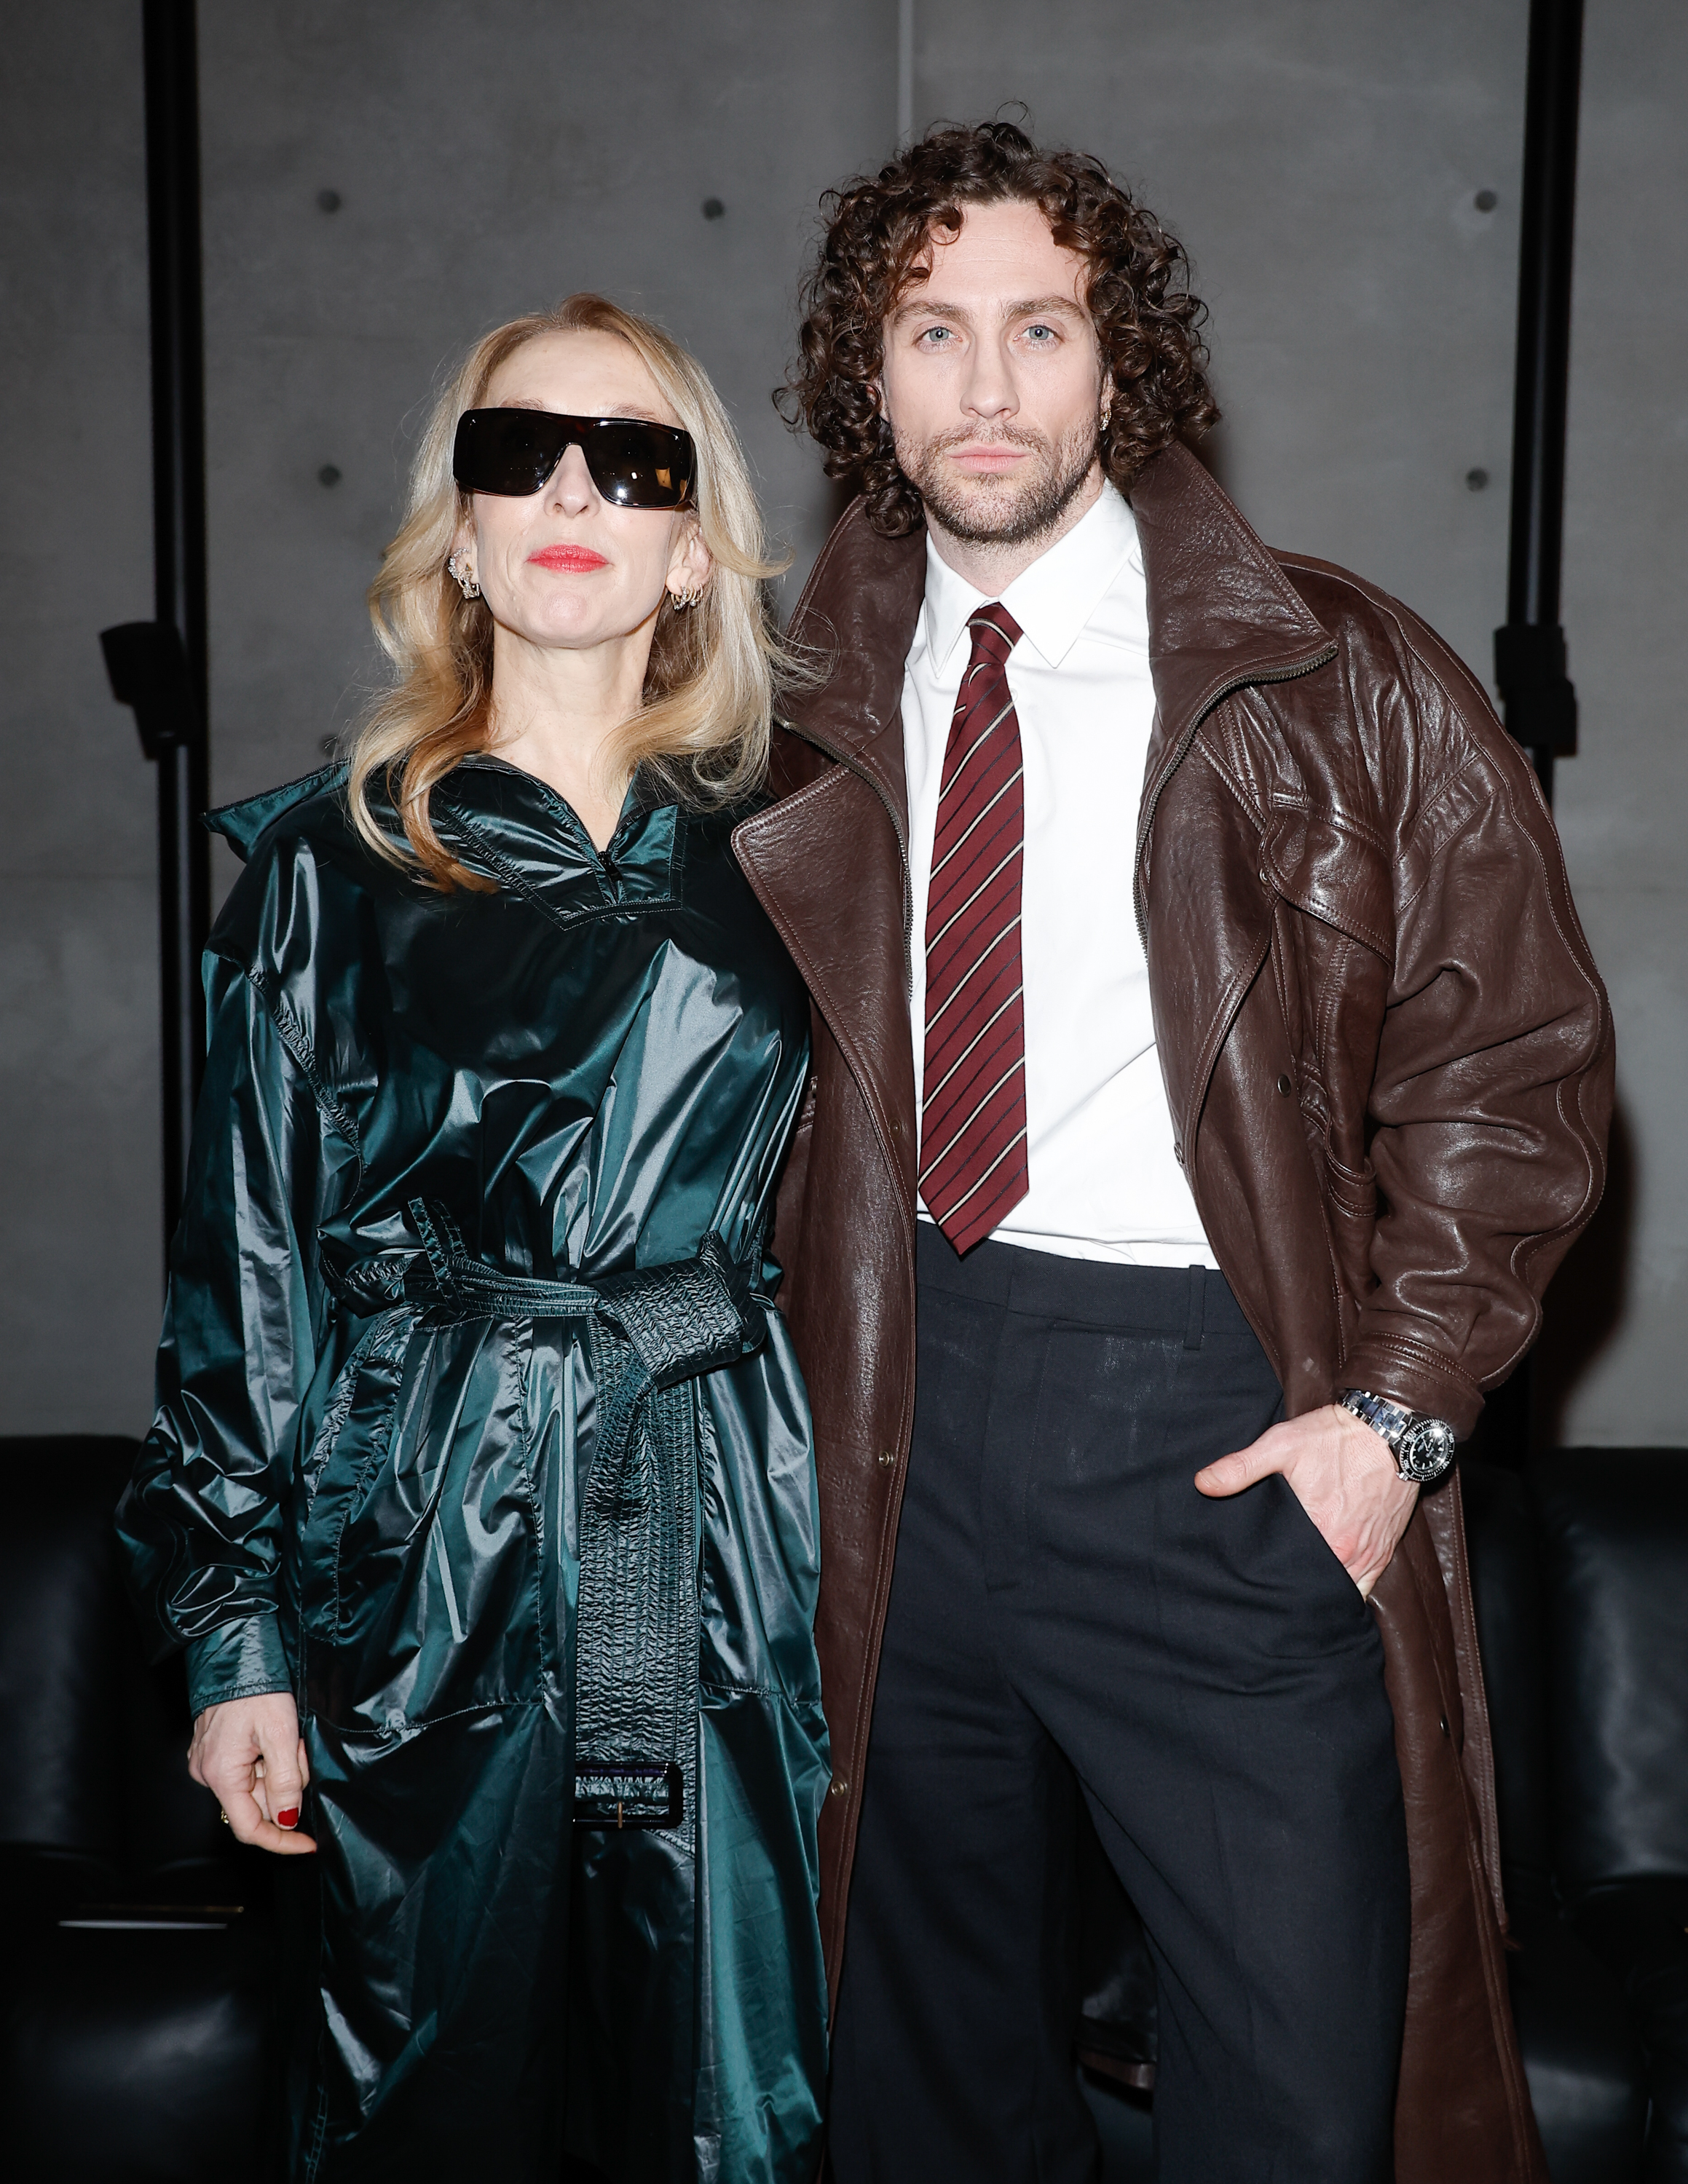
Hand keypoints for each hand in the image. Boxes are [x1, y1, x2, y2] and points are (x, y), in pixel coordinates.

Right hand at [188, 1691, 316, 1853]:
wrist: (236, 1657)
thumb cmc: (257, 1690)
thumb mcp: (281, 1735)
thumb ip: (285, 1781)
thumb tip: (287, 1819)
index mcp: (220, 1775)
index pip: (250, 1828)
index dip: (281, 1840)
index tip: (308, 1843)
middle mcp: (207, 1773)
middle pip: (257, 1803)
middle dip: (286, 1786)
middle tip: (299, 1752)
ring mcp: (209, 1761)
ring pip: (255, 1785)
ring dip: (279, 1769)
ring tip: (289, 1738)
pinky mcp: (215, 1749)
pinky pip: (248, 1768)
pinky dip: (268, 1759)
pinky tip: (275, 1736)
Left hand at [1193, 1402, 1417, 1598]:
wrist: (1391, 1428)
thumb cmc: (1335, 1437)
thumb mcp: (1281, 1444)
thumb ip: (1240, 1467)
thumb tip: (1203, 1484)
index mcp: (1321, 1532)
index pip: (1290, 1575)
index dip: (1272, 1581)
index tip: (1255, 1580)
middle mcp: (1348, 1552)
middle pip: (1316, 1588)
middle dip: (1295, 1592)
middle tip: (1271, 1591)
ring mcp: (1370, 1554)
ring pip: (1343, 1591)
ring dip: (1322, 1592)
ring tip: (1297, 1592)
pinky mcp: (1385, 1549)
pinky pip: (1366, 1585)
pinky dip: (1349, 1588)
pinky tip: (1330, 1584)